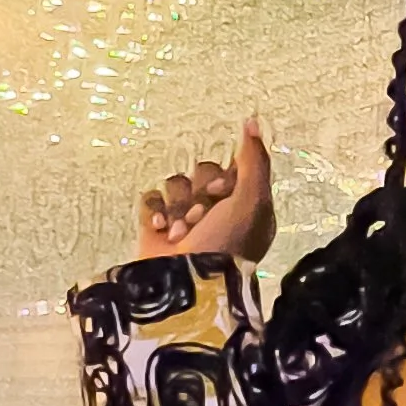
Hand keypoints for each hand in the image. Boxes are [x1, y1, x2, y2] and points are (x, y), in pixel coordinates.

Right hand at [138, 120, 274, 263]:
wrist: (187, 284)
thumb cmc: (227, 244)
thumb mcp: (252, 201)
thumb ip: (254, 160)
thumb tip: (253, 121)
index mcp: (244, 208)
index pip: (231, 169)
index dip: (223, 177)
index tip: (220, 191)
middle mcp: (215, 212)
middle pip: (201, 172)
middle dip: (198, 194)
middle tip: (200, 216)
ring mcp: (183, 220)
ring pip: (176, 183)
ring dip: (178, 206)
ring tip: (181, 232)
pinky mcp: (155, 228)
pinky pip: (151, 198)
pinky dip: (154, 211)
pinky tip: (160, 229)